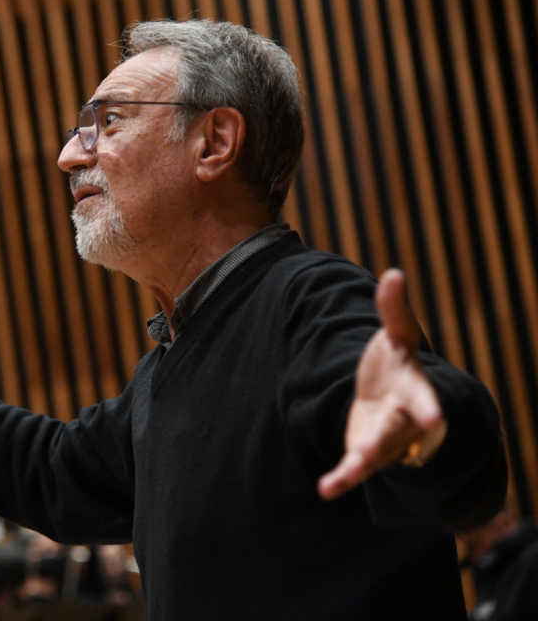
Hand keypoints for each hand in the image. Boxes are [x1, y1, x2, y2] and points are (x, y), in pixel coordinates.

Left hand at [318, 269, 444, 499]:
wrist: (394, 403)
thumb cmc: (397, 367)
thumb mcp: (397, 338)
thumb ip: (394, 311)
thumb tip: (393, 273)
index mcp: (413, 390)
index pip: (423, 398)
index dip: (429, 408)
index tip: (437, 418)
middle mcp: (403, 421)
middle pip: (398, 432)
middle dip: (391, 443)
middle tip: (374, 453)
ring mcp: (385, 441)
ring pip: (376, 455)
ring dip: (361, 464)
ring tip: (347, 474)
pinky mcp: (364, 453)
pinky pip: (353, 470)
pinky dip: (341, 480)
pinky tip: (325, 490)